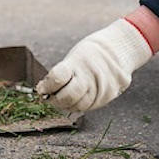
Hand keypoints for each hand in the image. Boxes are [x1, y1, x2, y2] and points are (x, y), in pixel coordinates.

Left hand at [36, 19, 152, 113]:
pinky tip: (76, 99)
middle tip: (49, 97)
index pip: (58, 77)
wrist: (117, 51)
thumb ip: (59, 74)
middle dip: (55, 100)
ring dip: (66, 105)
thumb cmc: (89, 54)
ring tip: (62, 98)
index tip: (41, 89)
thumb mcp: (74, 57)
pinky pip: (90, 106)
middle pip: (67, 97)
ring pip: (78, 105)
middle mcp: (90, 75)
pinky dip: (79, 105)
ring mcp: (101, 87)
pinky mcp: (109, 96)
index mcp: (78, 62)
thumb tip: (42, 90)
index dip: (47, 86)